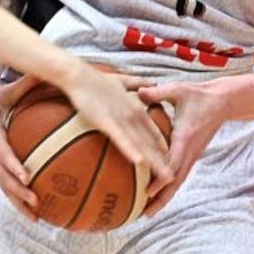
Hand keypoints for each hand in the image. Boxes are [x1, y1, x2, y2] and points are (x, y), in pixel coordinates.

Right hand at [0, 74, 43, 219]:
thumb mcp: (9, 88)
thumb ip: (28, 83)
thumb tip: (50, 74)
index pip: (1, 150)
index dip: (12, 164)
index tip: (26, 177)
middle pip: (1, 175)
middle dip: (17, 191)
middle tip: (35, 201)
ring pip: (2, 185)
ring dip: (18, 202)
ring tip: (37, 217)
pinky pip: (6, 185)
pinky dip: (19, 200)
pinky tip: (37, 213)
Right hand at [61, 65, 171, 181]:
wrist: (80, 75)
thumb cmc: (97, 80)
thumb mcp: (122, 81)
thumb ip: (137, 83)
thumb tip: (151, 81)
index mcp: (137, 109)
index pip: (155, 132)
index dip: (163, 148)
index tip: (169, 162)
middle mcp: (134, 116)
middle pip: (152, 143)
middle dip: (163, 161)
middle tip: (173, 178)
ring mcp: (122, 119)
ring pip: (141, 145)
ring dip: (154, 162)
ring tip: (166, 177)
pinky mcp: (107, 122)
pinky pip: (120, 139)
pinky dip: (130, 150)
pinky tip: (139, 162)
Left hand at [136, 79, 226, 217]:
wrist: (222, 102)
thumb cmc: (198, 95)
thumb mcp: (178, 90)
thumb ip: (158, 93)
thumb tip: (138, 91)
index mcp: (184, 137)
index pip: (173, 162)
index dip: (161, 179)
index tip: (147, 191)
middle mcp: (189, 151)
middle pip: (175, 181)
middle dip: (160, 198)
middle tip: (143, 214)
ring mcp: (192, 156)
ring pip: (178, 182)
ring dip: (164, 198)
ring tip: (147, 213)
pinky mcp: (191, 156)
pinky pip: (180, 176)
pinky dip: (169, 189)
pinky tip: (157, 198)